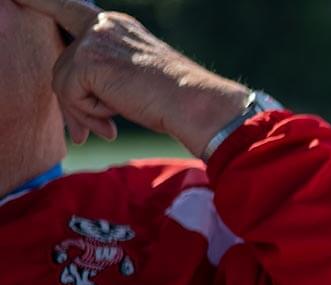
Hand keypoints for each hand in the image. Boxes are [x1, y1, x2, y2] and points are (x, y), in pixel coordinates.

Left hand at [16, 0, 250, 154]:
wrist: (194, 103)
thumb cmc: (173, 100)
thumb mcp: (133, 78)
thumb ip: (101, 76)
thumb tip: (72, 112)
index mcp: (117, 26)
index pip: (69, 9)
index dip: (42, 3)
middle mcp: (104, 26)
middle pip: (63, 64)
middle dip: (72, 102)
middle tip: (88, 132)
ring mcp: (95, 40)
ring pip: (62, 81)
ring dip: (83, 111)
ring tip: (111, 124)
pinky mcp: (89, 59)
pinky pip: (68, 94)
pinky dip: (86, 114)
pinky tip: (112, 119)